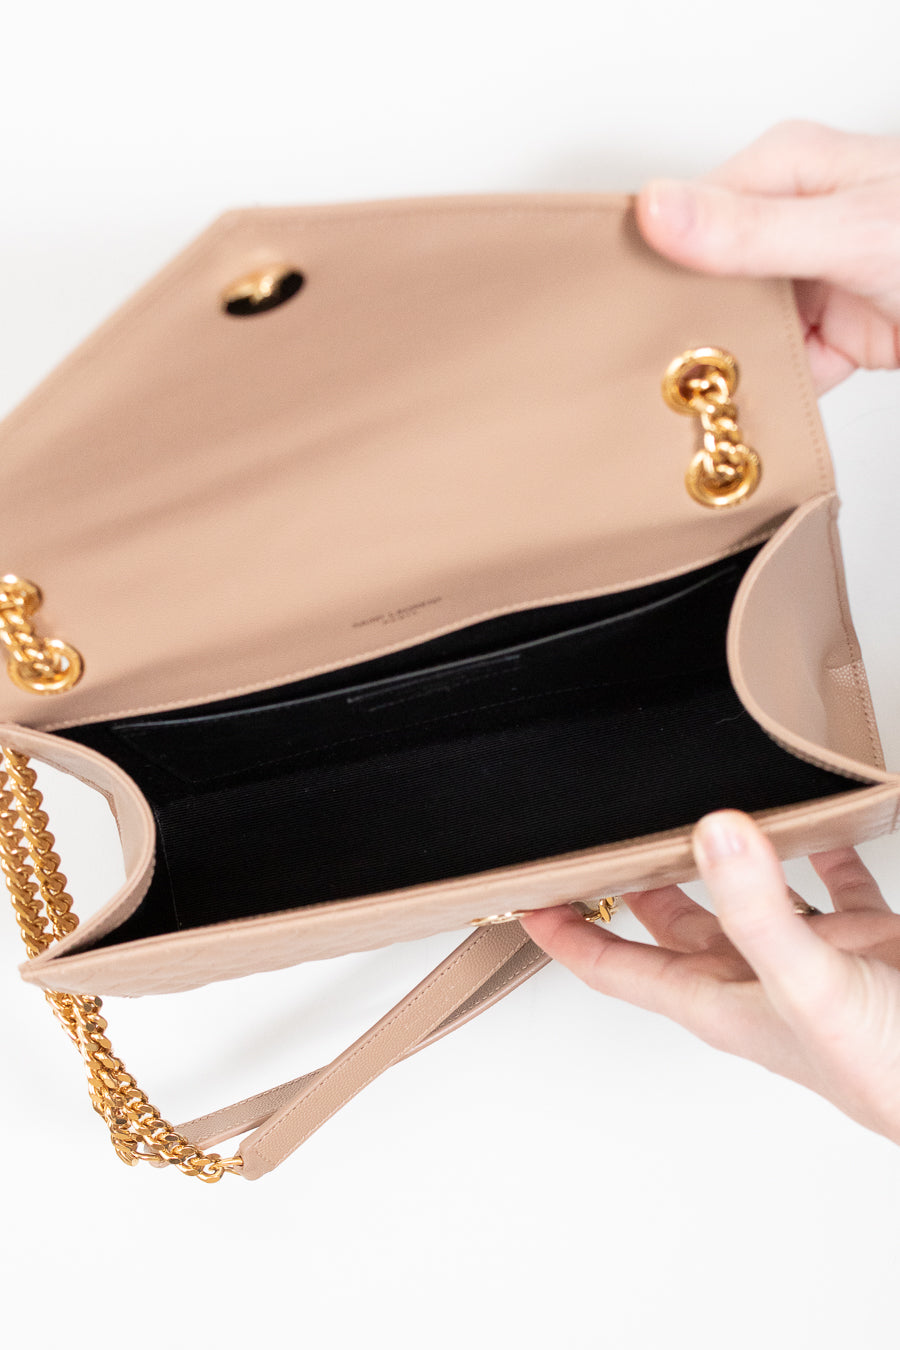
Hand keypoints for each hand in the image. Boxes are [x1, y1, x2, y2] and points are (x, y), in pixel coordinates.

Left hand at [520, 811, 899, 1145]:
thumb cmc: (897, 1078)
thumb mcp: (812, 987)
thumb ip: (760, 911)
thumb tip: (713, 834)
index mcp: (725, 1002)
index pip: (620, 967)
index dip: (569, 935)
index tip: (526, 897)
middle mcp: (762, 980)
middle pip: (675, 926)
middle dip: (636, 883)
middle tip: (604, 834)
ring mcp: (815, 961)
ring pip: (750, 897)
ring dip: (723, 858)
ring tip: (697, 806)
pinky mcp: (870, 944)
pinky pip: (835, 881)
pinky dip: (821, 847)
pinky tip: (816, 813)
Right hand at [635, 120, 899, 392]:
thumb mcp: (849, 229)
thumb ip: (752, 230)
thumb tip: (655, 210)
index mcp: (786, 172)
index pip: (686, 215)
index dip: (650, 263)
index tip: (618, 308)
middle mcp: (793, 222)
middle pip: (704, 279)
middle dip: (681, 325)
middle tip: (646, 367)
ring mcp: (811, 280)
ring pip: (736, 330)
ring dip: (720, 365)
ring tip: (690, 397)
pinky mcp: (832, 333)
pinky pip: (778, 370)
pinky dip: (763, 393)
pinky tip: (742, 407)